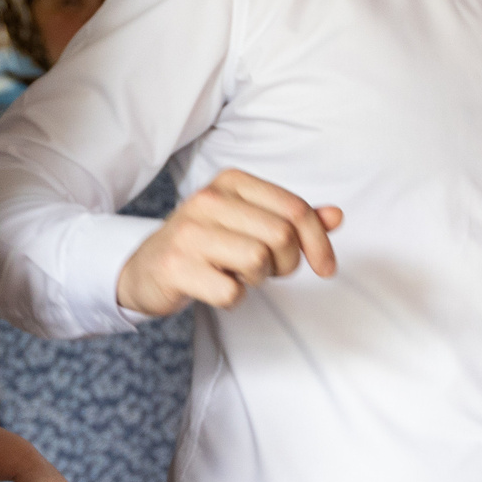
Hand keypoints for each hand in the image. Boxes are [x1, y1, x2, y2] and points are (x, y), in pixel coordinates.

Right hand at [116, 168, 341, 317]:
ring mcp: (189, 233)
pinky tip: (215, 287)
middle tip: (268, 271)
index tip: (325, 267)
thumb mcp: (249, 223)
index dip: (319, 243)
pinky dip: (232, 298)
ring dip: (256, 280)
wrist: (145, 268)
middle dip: (286, 263)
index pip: (295, 209)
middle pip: (281, 236)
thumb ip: (292, 219)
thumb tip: (336, 216)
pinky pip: (231, 292)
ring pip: (258, 261)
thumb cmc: (206, 245)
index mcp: (231, 183)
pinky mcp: (176, 267)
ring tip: (236, 274)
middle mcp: (208, 200)